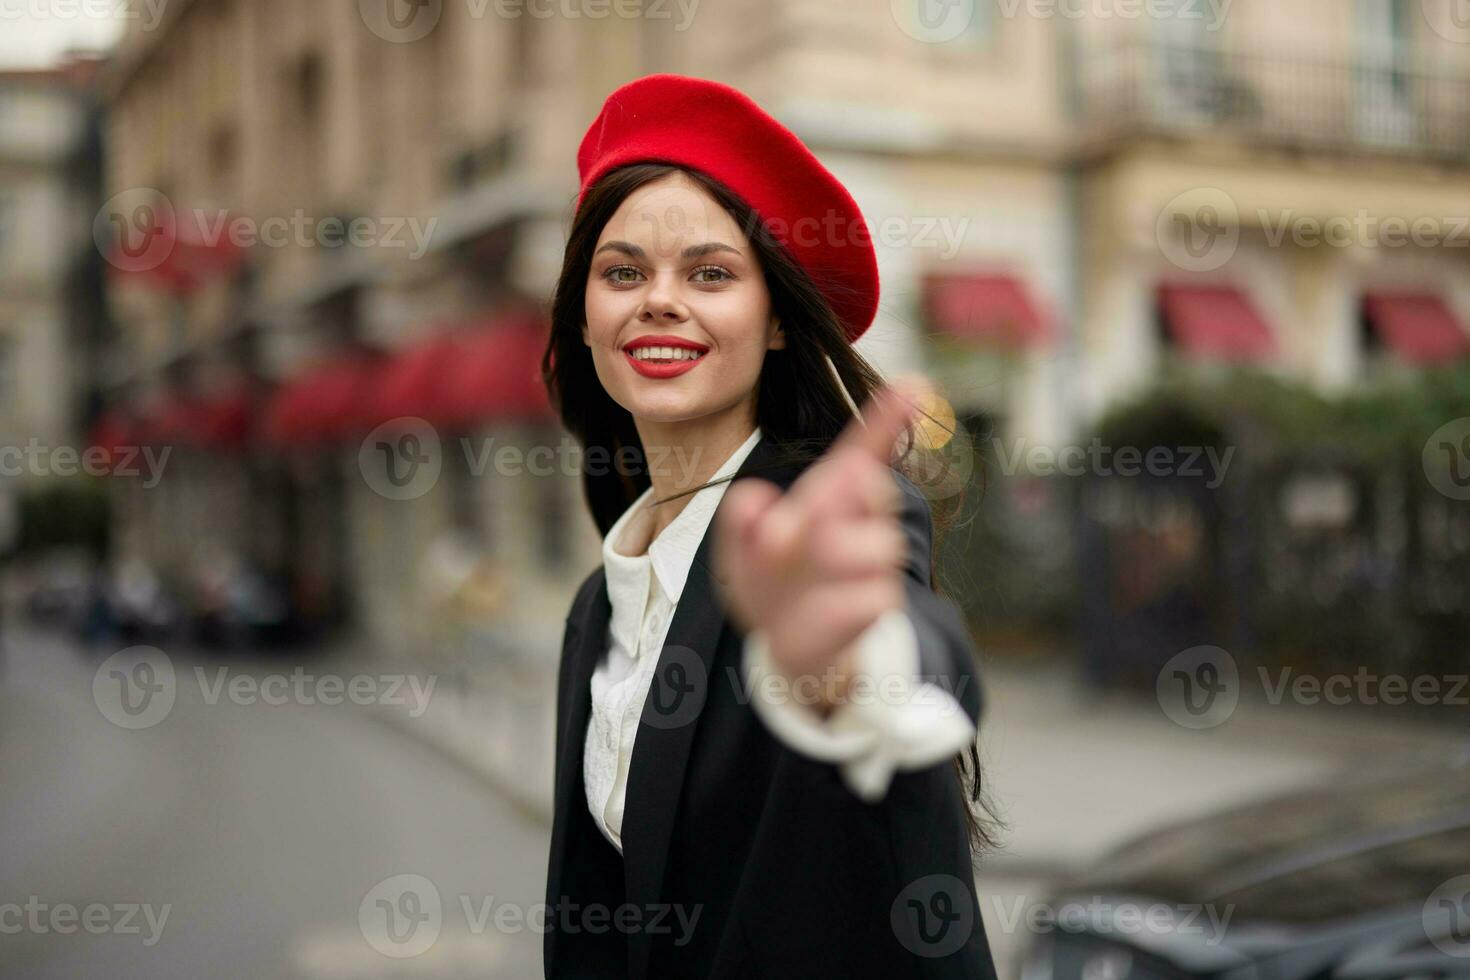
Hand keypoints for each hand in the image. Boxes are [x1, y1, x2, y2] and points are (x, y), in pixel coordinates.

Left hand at [714, 377, 924, 710]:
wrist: (786, 642)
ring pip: (874, 546)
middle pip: (869, 486)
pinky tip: (818, 611)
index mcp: (827, 496)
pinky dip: (834, 607)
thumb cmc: (767, 582)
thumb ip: (738, 521)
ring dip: (831, 562)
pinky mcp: (880, 601)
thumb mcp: (738, 550)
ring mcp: (875, 560)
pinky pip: (870, 597)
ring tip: (805, 582)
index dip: (888, 417)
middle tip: (804, 526)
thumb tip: (752, 497)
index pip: (864, 449)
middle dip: (840, 499)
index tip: (915, 385)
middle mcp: (859, 520)